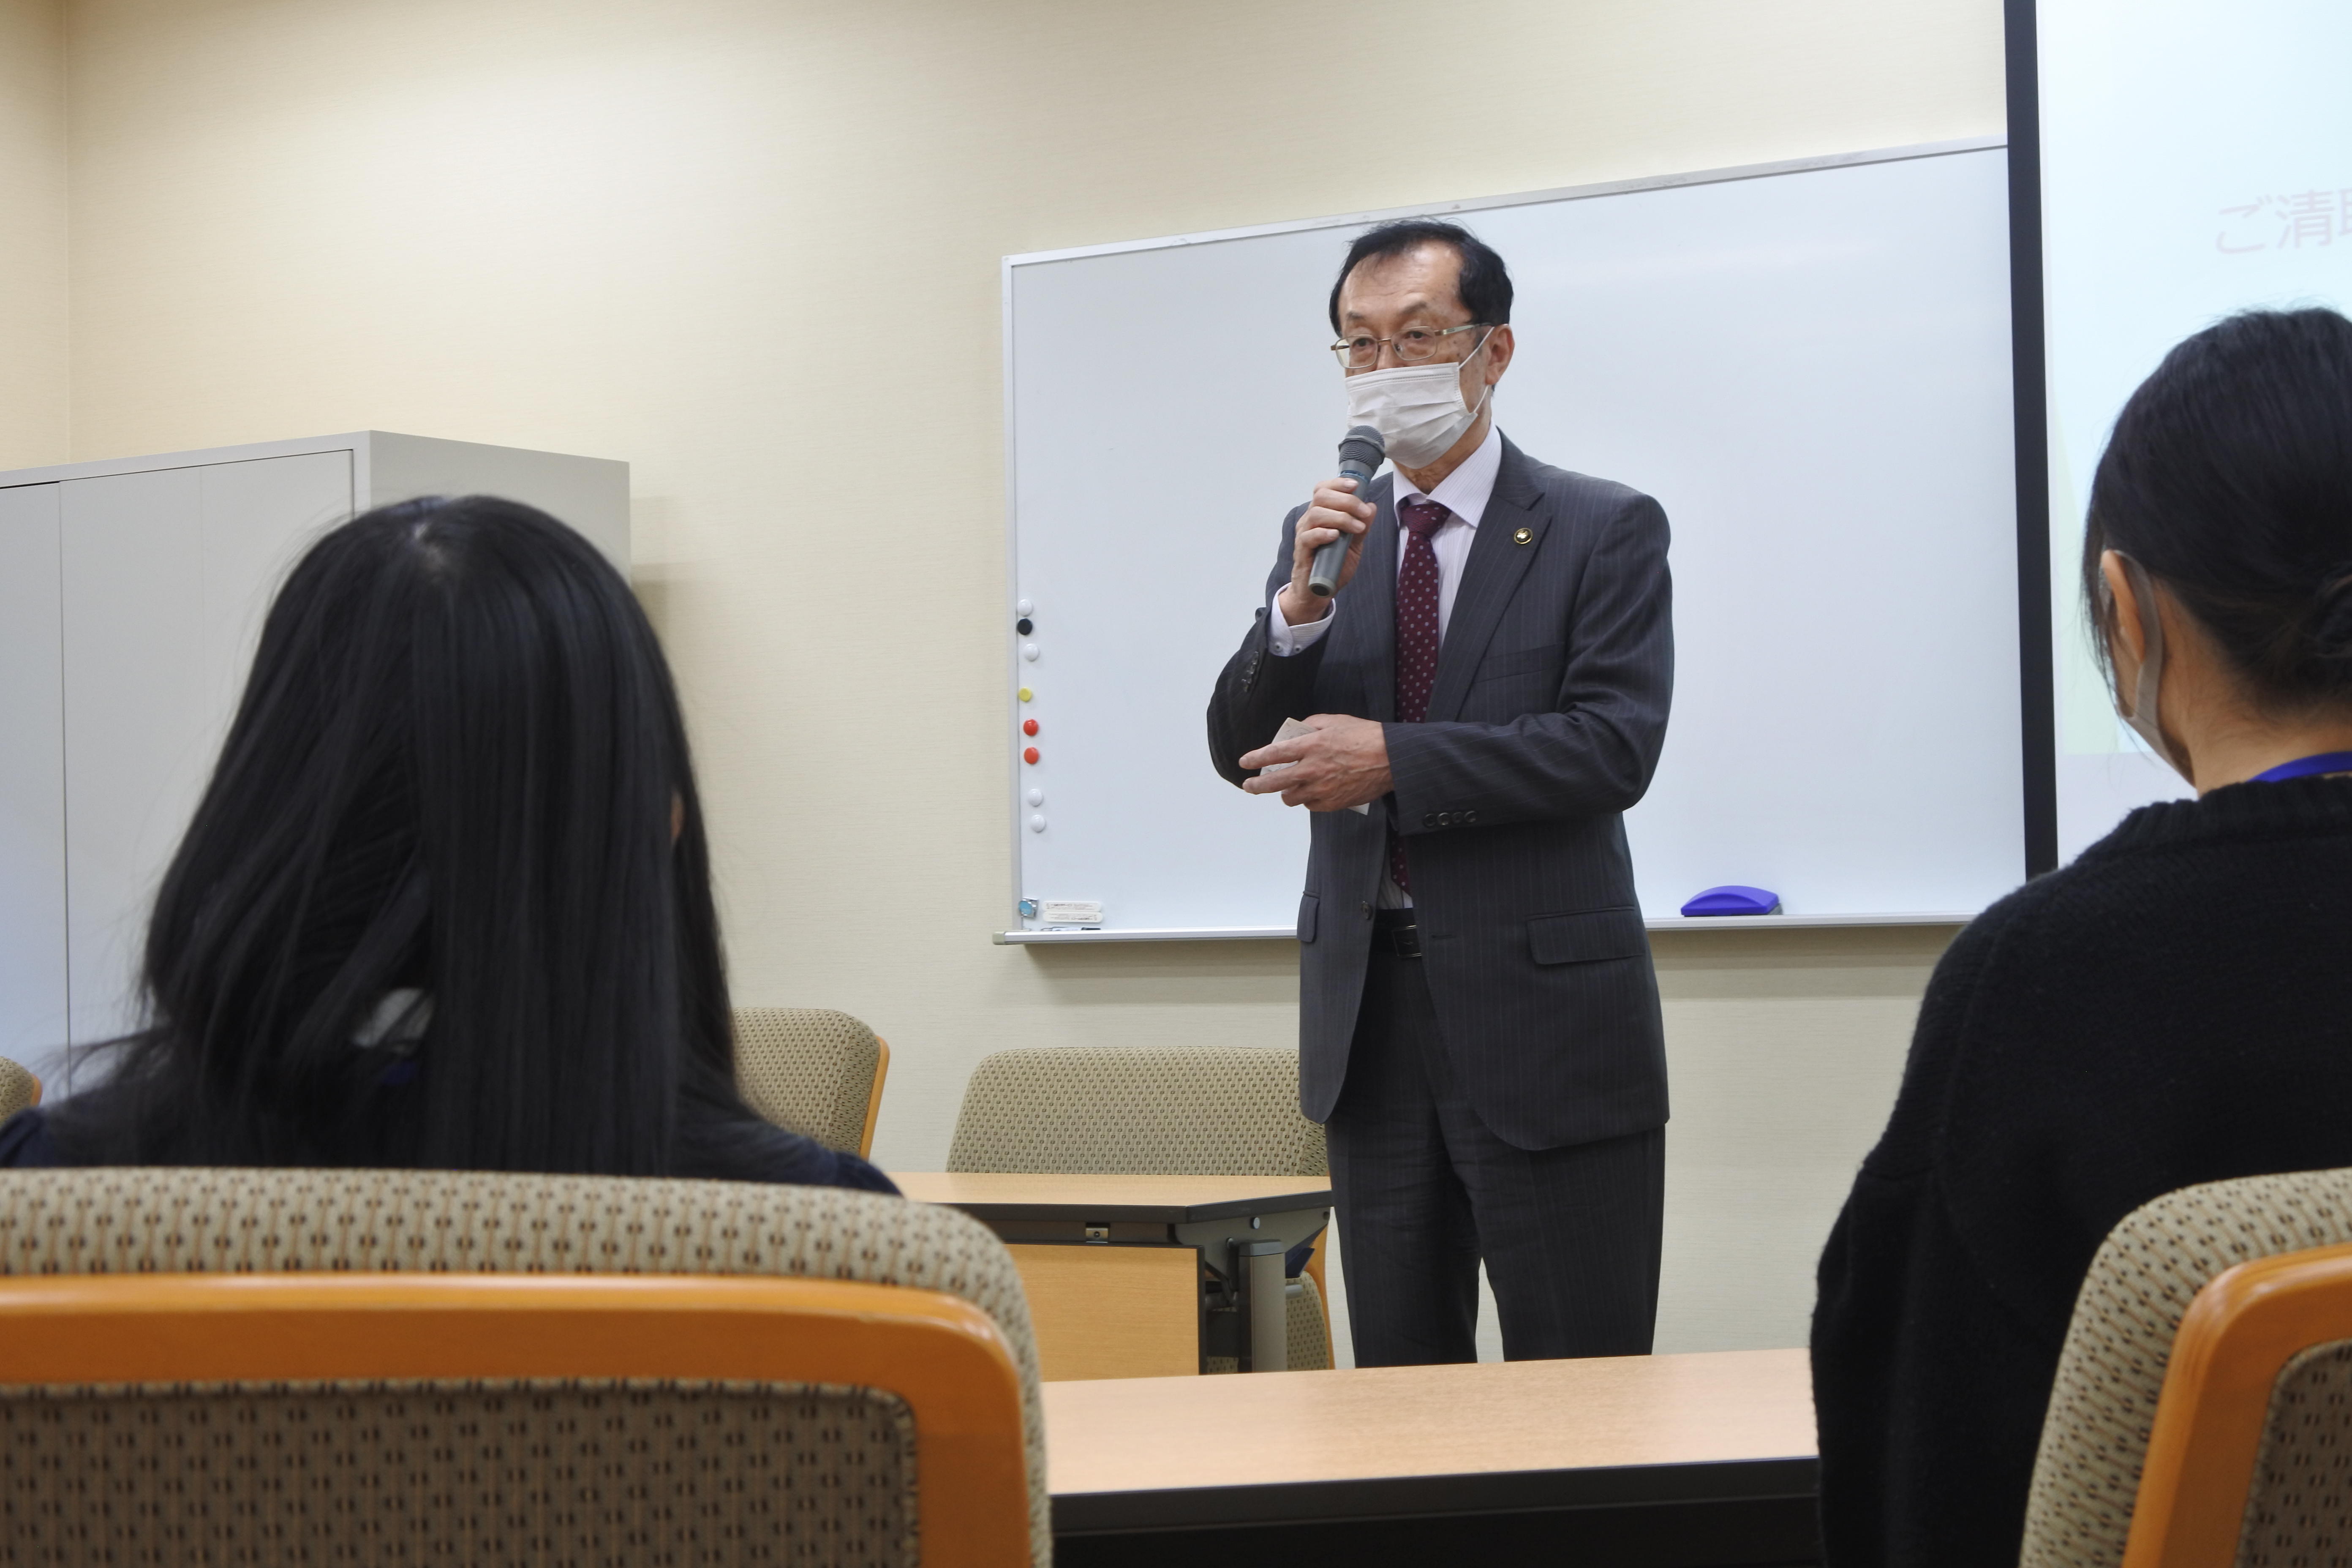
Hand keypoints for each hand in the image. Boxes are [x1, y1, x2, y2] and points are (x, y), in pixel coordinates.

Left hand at [1239, 714, 1391, 809]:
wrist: (1391, 759)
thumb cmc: (1365, 737)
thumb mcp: (1336, 721)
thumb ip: (1311, 725)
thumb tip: (1296, 731)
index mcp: (1311, 745)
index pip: (1274, 754)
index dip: (1255, 758)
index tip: (1244, 762)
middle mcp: (1313, 769)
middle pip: (1274, 783)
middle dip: (1257, 786)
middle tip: (1249, 786)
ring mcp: (1322, 789)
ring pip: (1291, 797)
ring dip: (1286, 792)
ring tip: (1288, 787)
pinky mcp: (1333, 803)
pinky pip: (1310, 805)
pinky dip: (1308, 799)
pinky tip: (1313, 791)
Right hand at [1276, 478, 1374, 624]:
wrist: (1319, 592)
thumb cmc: (1334, 566)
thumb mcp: (1354, 545)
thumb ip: (1362, 527)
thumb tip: (1371, 506)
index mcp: (1321, 515)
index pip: (1323, 490)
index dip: (1337, 483)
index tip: (1355, 486)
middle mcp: (1309, 521)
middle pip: (1321, 497)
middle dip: (1346, 500)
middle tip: (1363, 513)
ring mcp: (1304, 535)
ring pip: (1316, 513)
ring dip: (1341, 517)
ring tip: (1357, 528)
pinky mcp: (1301, 551)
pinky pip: (1307, 537)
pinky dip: (1323, 533)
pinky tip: (1336, 536)